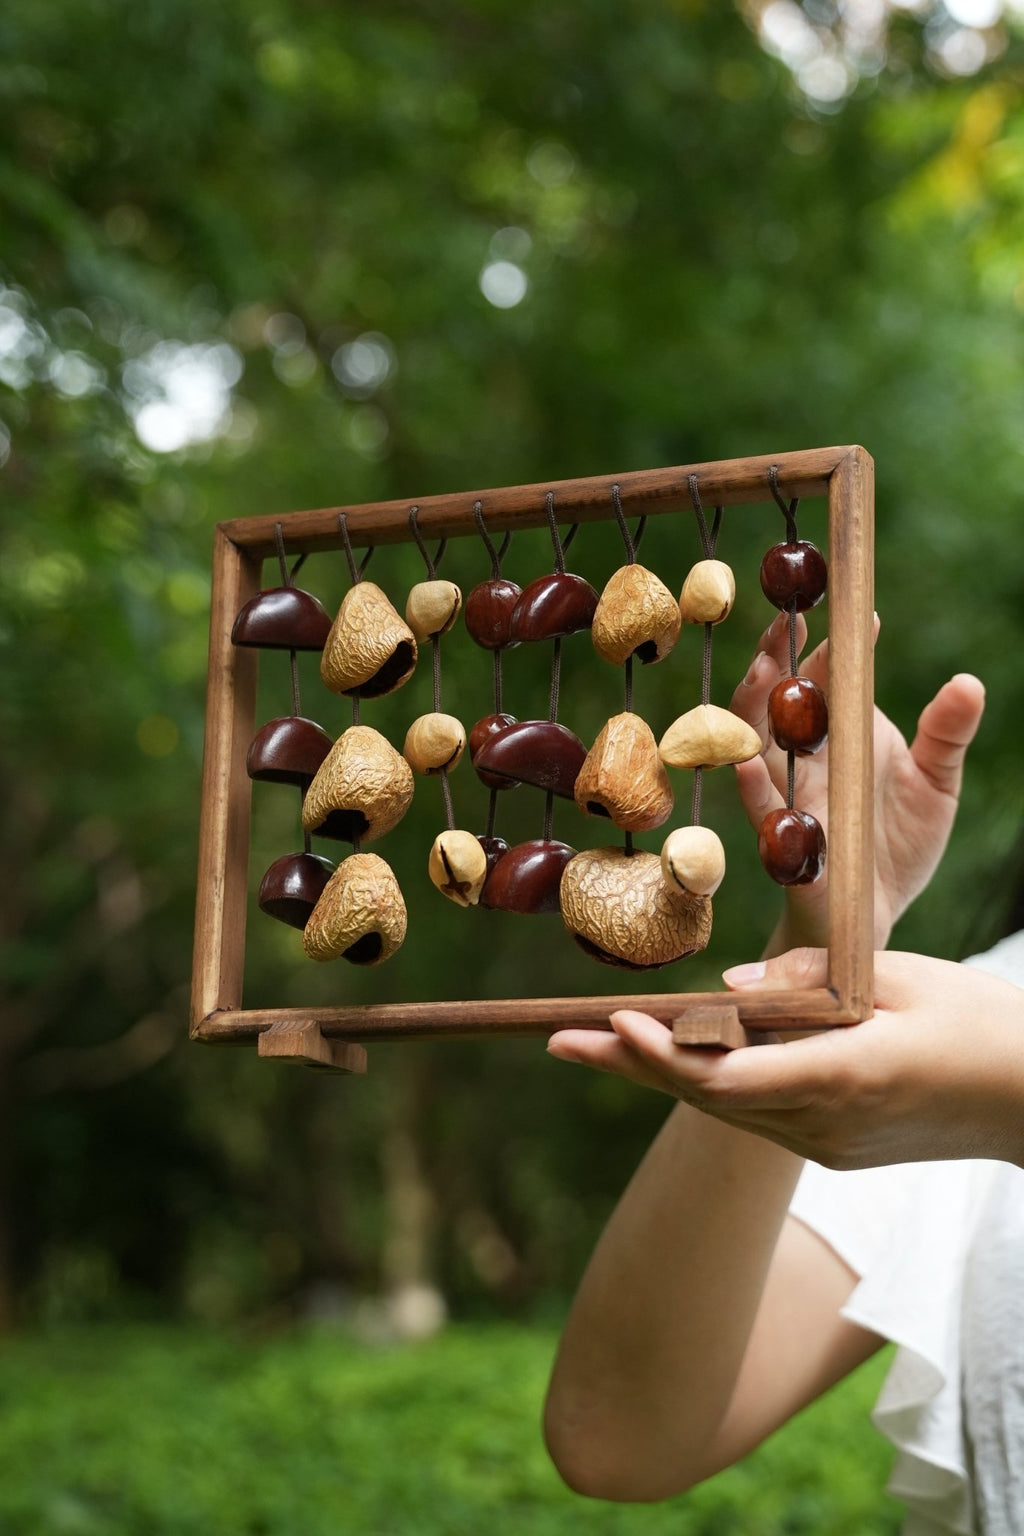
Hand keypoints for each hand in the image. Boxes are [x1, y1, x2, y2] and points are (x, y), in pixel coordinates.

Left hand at [547, 948, 1023, 1169]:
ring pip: (726, 1108)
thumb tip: (728, 989)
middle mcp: (826, 1125)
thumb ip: (814, 978)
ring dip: (662, 1075)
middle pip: (706, 1096)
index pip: (729, 1074)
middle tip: (555, 1040)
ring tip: (593, 1043)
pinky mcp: (837, 1152)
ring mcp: (830, 1147)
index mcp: (844, 1076)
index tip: (613, 1022)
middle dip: (629, 1065)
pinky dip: (714, 1083)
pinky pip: (759, 1113)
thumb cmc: (980, 1023)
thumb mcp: (902, 976)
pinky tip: (676, 1054)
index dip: (663, 1054)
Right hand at [729, 613, 984, 948]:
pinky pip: (761, 809)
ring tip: (763, 671)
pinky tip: (752, 763)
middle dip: (775, 656)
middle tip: (785, 623)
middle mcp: (803, 756)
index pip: (825, 675)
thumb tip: (969, 682)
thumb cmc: (900, 843)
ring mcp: (787, 794)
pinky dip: (755, 785)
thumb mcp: (937, 783)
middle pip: (777, 696)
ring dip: (753, 705)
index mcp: (838, 732)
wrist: (876, 914)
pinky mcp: (783, 839)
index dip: (831, 641)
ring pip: (754, 740)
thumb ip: (948, 734)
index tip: (850, 610)